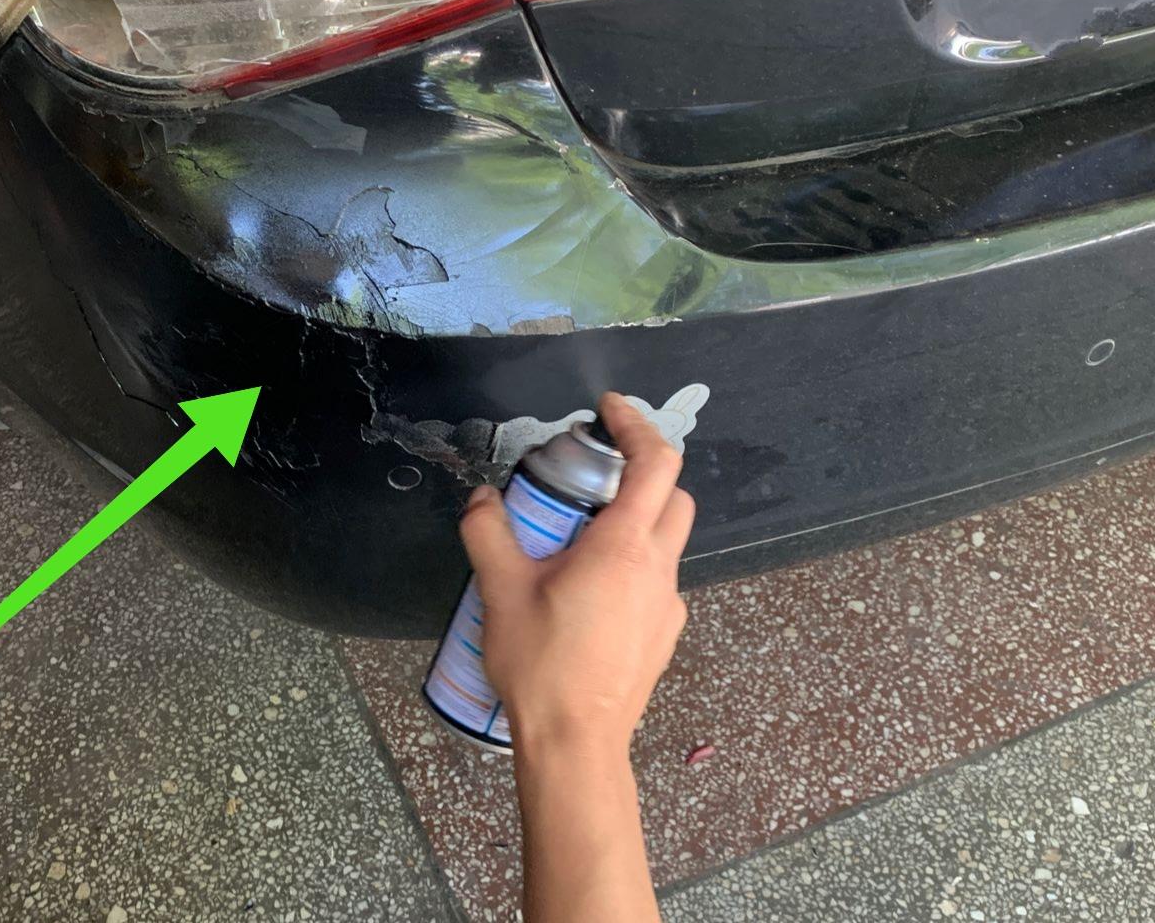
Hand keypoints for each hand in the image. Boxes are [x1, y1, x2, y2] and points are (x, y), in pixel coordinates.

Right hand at [460, 392, 694, 759]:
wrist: (576, 743)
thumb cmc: (542, 665)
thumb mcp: (500, 590)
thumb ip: (488, 532)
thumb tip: (481, 499)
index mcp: (623, 546)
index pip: (656, 463)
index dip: (638, 425)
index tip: (610, 410)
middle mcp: (657, 568)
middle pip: (673, 497)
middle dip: (642, 473)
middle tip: (593, 476)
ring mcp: (667, 604)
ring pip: (667, 541)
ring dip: (634, 524)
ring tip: (579, 541)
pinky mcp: (664, 634)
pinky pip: (657, 582)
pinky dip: (633, 567)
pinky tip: (589, 593)